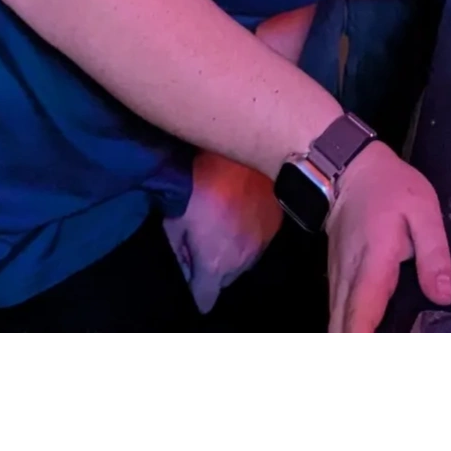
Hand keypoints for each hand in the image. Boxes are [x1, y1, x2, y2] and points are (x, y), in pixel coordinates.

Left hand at [165, 153, 283, 314]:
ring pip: (245, 262)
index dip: (196, 292)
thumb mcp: (174, 220)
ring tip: (223, 226)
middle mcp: (243, 260)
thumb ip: (178, 251)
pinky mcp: (276, 224)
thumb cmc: (197, 186)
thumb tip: (184, 266)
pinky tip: (240, 213)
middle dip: (214, 268)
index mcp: (215, 263)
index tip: (193, 282)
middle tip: (203, 242)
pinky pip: (259, 241)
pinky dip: (249, 234)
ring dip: (233, 252)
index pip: (205, 298)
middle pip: (226, 280)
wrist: (235, 152)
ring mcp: (263, 242)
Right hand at [325, 143, 450, 335]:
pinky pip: (340, 316)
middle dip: (357, 341)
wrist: (346, 169)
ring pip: (338, 325)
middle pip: (344, 331)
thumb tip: (444, 297)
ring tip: (379, 337)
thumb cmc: (389, 187)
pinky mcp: (337, 280)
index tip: (377, 344)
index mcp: (373, 267)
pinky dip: (351, 330)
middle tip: (392, 341)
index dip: (364, 341)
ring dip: (354, 336)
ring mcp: (338, 281)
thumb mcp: (423, 210)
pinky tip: (369, 334)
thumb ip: (434, 254)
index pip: (362, 320)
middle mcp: (349, 281)